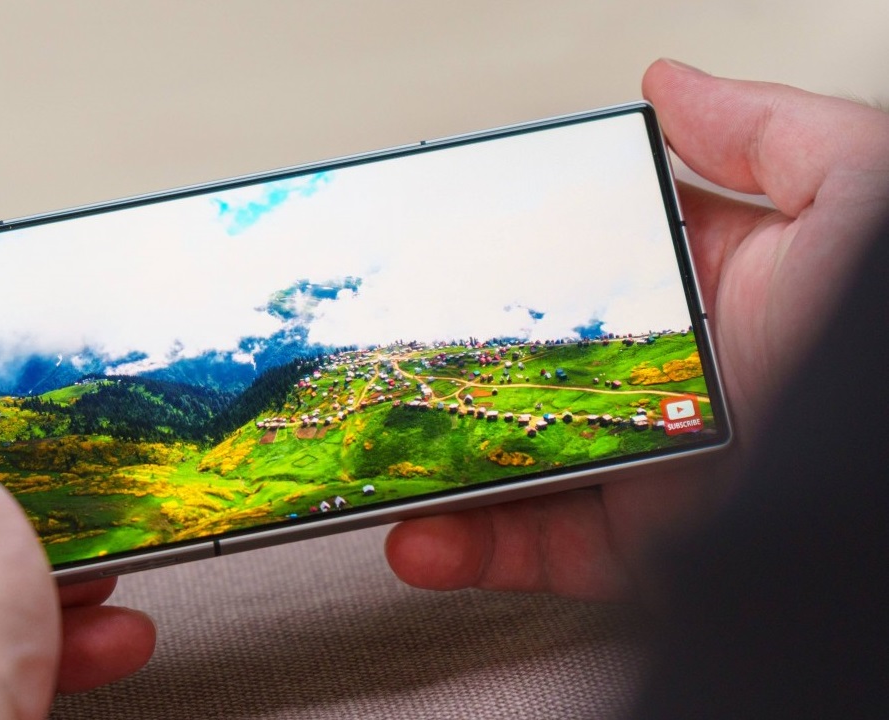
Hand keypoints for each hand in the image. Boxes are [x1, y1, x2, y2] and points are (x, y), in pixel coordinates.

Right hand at [384, 59, 888, 601]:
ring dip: (439, 465)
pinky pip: (541, 552)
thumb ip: (765, 134)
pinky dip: (469, 550)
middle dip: (463, 365)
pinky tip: (418, 533)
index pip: (601, 269)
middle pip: (540, 369)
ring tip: (378, 453)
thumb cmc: (888, 339)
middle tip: (398, 353)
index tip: (457, 255)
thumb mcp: (855, 196)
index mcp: (723, 295)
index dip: (527, 260)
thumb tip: (671, 83)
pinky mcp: (642, 551)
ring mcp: (651, 468)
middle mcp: (676, 381)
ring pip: (520, 463)